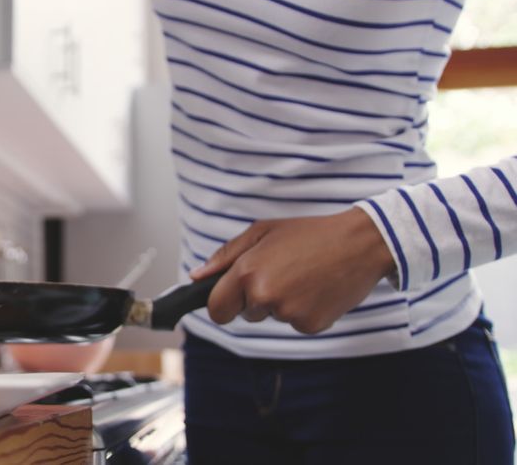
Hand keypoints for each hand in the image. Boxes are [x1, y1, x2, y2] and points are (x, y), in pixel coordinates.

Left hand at [189, 207, 396, 333]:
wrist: (361, 243)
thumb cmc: (309, 233)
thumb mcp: (262, 232)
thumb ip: (225, 256)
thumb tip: (197, 277)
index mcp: (247, 273)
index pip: (217, 310)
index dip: (221, 305)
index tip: (230, 299)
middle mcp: (265, 296)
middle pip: (245, 314)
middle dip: (254, 299)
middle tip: (281, 272)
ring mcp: (289, 314)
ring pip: (272, 317)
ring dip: (280, 303)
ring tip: (302, 276)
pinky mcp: (311, 325)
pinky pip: (296, 323)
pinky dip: (303, 311)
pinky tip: (317, 289)